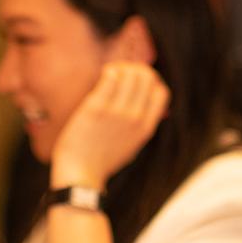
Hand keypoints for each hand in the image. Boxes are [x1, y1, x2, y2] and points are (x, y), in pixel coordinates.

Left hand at [49, 61, 169, 189]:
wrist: (80, 174)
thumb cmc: (103, 160)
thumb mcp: (132, 145)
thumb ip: (141, 126)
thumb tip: (150, 108)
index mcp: (146, 128)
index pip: (162, 92)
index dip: (152, 81)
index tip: (139, 82)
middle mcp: (135, 118)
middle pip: (146, 78)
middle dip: (136, 69)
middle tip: (122, 72)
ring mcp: (116, 112)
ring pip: (130, 74)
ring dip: (121, 68)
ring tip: (111, 72)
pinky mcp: (96, 108)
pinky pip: (110, 78)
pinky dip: (110, 71)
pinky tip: (105, 73)